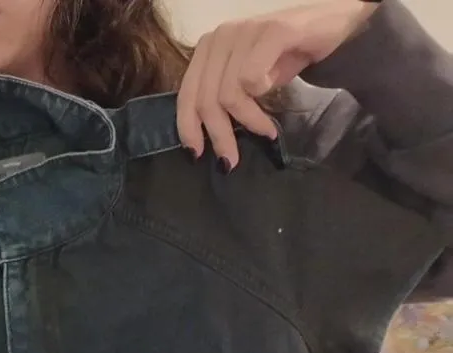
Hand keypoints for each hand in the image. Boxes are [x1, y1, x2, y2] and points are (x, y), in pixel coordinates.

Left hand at [177, 0, 380, 169]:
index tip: (196, 155)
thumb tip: (210, 137)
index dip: (188, 128)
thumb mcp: (250, 79)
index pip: (186, 94)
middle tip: (232, 159)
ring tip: (266, 131)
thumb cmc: (289, 54)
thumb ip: (227, 98)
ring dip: (248, 121)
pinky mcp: (272, 32)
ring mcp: (244, 32)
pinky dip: (260, 98)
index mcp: (208, 47)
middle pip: (205, 99)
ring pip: (227, 94)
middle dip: (218, 136)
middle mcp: (220, 36)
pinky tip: (273, 97)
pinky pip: (251, 78)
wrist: (334, 24)